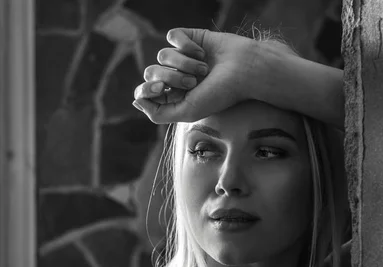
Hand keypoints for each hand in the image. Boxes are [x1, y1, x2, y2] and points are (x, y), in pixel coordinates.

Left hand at [132, 28, 259, 123]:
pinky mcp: (189, 38)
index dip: (147, 88)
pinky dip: (185, 44)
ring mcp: (182, 56)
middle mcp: (177, 76)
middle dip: (172, 77)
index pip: (146, 91)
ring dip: (184, 62)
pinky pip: (172, 36)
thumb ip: (159, 114)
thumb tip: (136, 100)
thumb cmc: (221, 94)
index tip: (161, 88)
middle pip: (152, 72)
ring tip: (204, 69)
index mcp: (175, 96)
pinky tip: (202, 52)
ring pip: (163, 55)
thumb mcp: (189, 112)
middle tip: (194, 82)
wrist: (245, 70)